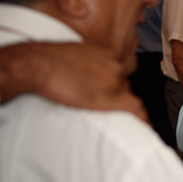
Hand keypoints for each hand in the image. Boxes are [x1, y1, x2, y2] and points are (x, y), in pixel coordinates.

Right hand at [0, 42, 147, 121]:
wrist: (38, 64)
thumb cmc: (46, 61)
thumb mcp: (72, 56)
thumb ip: (84, 65)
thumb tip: (81, 76)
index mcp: (106, 53)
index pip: (118, 72)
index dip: (114, 86)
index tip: (110, 93)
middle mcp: (115, 64)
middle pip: (123, 85)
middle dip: (114, 97)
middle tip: (100, 108)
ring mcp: (114, 80)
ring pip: (126, 97)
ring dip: (118, 107)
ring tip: (110, 119)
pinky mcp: (110, 96)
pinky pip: (135, 109)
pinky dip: (141, 119)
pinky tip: (143, 128)